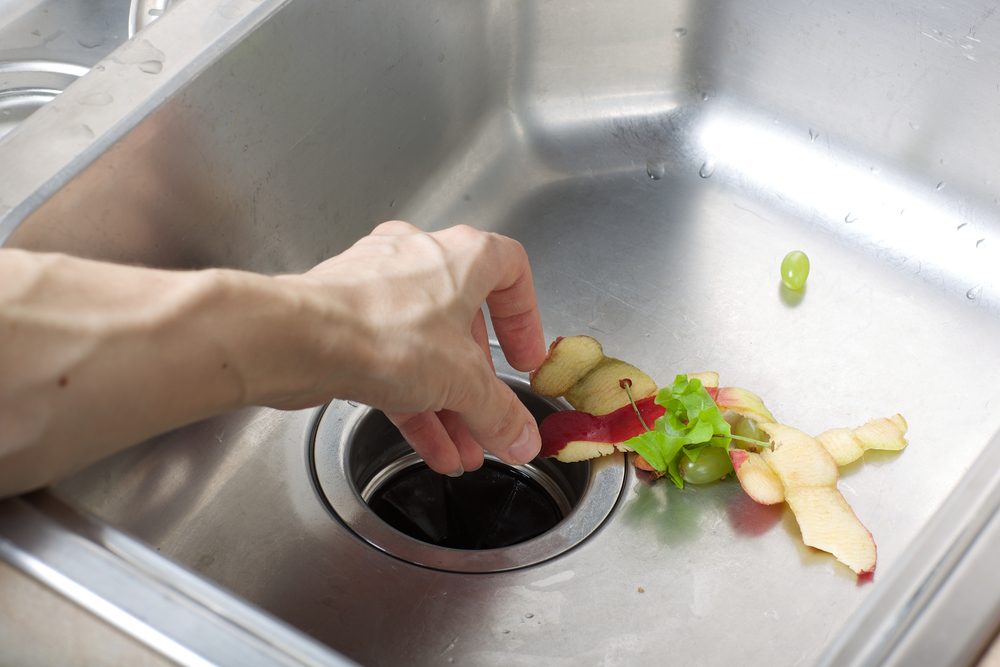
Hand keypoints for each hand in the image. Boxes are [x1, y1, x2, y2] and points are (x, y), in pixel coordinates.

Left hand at [278, 221, 545, 474]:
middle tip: (492, 421)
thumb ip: (500, 413)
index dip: (525, 318)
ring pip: (426, 351)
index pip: (511, 270)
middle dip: (480, 385)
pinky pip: (393, 364)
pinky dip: (415, 404)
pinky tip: (431, 447)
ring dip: (449, 404)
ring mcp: (379, 290)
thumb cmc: (381, 330)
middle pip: (464, 327)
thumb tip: (522, 438)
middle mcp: (418, 262)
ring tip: (464, 449)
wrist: (298, 339)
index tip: (524, 358)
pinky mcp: (348, 321)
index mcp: (459, 256)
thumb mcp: (464, 382)